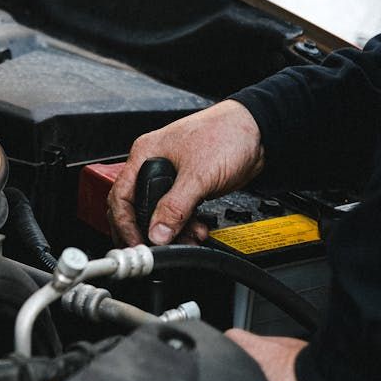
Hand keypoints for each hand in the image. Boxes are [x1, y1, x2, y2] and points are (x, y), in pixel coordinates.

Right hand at [108, 100, 265, 245]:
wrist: (259, 132)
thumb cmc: (226, 134)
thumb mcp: (198, 175)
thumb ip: (175, 206)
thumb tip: (157, 233)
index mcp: (145, 154)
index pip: (121, 195)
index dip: (124, 223)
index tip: (135, 243)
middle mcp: (153, 164)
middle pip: (136, 207)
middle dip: (146, 230)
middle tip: (152, 248)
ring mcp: (171, 176)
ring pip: (159, 213)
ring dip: (171, 231)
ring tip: (185, 239)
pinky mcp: (188, 186)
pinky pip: (178, 212)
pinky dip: (185, 225)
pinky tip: (196, 230)